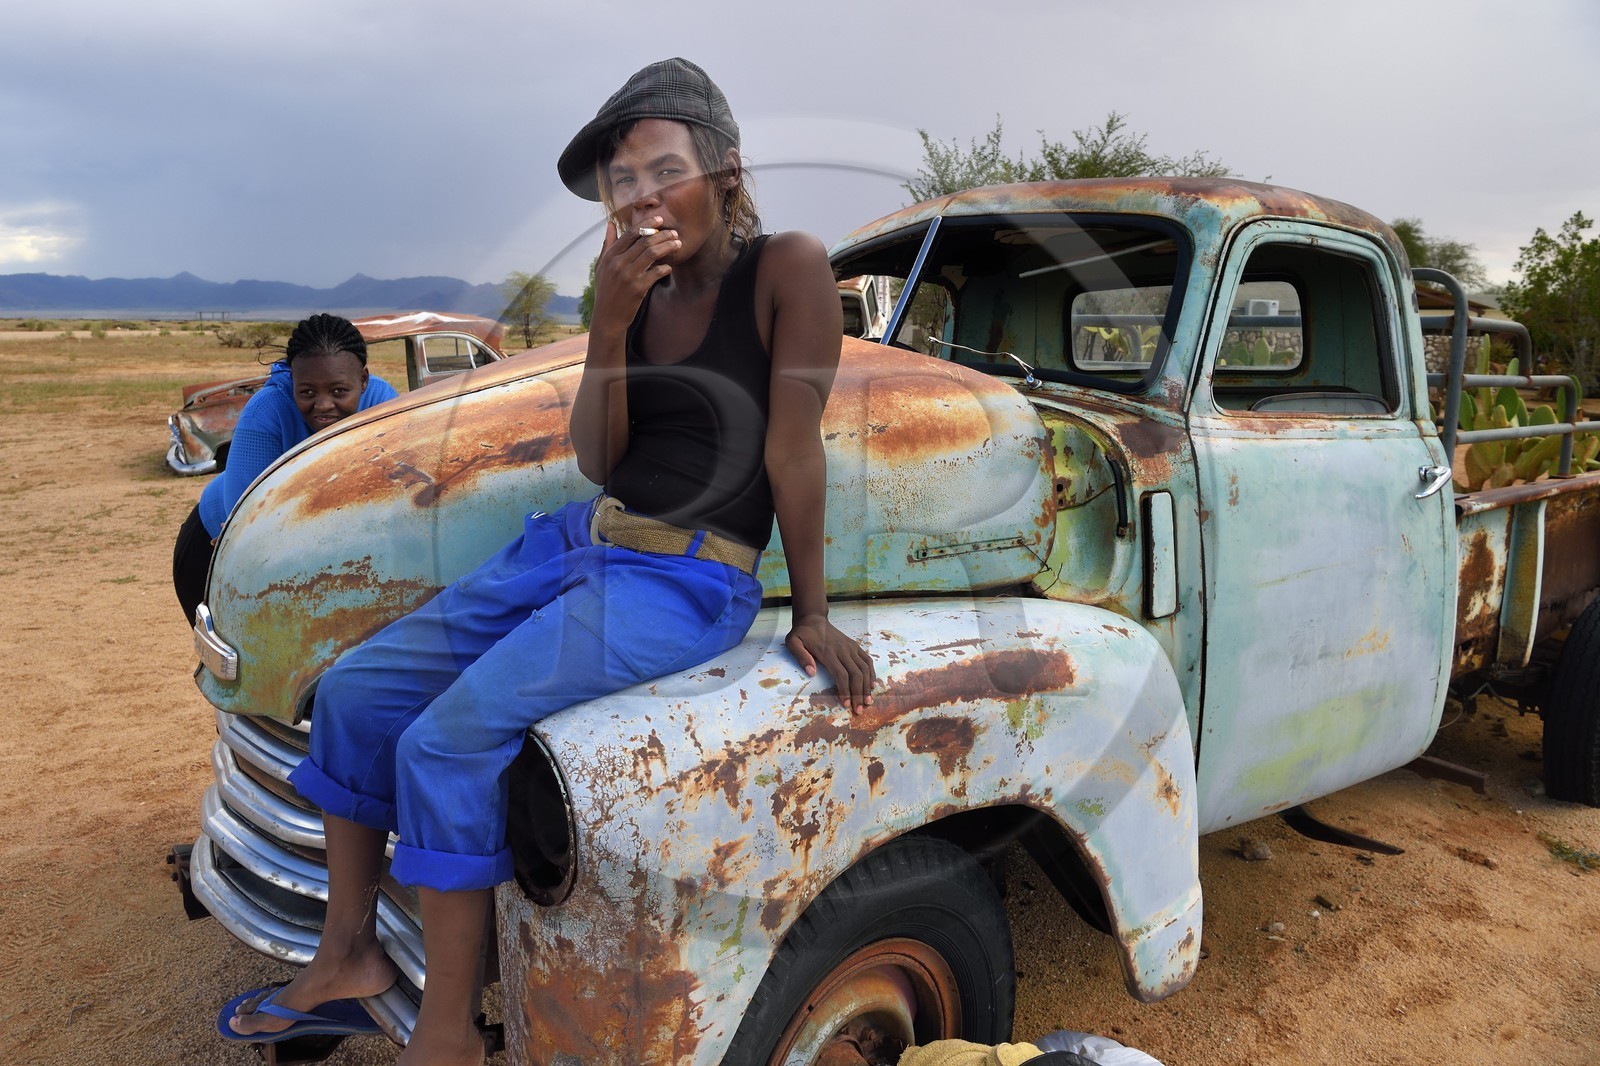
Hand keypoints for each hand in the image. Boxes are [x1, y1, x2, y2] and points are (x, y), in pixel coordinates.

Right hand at [589, 218, 679, 336]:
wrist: (608, 317)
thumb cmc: (606, 290)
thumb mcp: (601, 266)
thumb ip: (608, 244)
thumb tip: (610, 223)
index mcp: (610, 256)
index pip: (630, 233)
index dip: (647, 224)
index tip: (660, 219)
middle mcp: (618, 264)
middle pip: (644, 241)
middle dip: (662, 235)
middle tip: (674, 233)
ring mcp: (628, 276)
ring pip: (652, 254)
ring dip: (667, 247)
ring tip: (677, 245)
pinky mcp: (638, 289)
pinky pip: (656, 273)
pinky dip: (665, 268)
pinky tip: (669, 267)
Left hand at [786, 614, 875, 712]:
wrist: (813, 619)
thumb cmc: (802, 634)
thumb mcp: (793, 642)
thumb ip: (801, 656)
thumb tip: (811, 673)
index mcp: (828, 651)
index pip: (841, 674)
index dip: (845, 690)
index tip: (846, 704)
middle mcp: (843, 649)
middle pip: (855, 674)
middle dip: (858, 694)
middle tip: (859, 710)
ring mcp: (850, 647)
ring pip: (864, 668)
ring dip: (867, 686)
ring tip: (868, 701)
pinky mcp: (855, 646)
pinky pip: (867, 660)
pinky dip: (871, 673)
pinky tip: (872, 685)